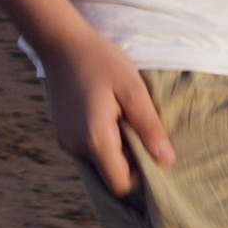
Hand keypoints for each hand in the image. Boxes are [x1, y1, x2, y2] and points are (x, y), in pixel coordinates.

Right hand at [42, 26, 172, 196]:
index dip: (140, 177)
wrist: (61, 43)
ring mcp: (66, 141)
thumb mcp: (133, 91)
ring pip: (100, 162)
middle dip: (132, 162)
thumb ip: (149, 127)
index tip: (155, 153)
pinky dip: (105, 141)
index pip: (119, 184)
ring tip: (129, 120)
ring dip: (119, 150)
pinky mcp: (63, 133)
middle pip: (110, 175)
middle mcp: (75, 146)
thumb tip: (166, 161)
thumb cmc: (101, 61)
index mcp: (94, 139)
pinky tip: (114, 116)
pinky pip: (90, 149)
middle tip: (145, 131)